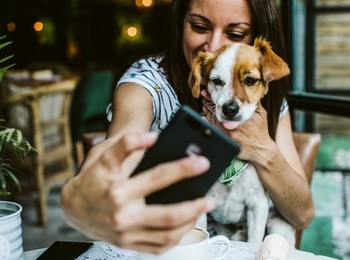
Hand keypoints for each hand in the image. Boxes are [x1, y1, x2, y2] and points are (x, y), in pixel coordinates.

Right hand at [61, 132, 214, 253]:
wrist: (73, 207)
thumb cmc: (94, 178)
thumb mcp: (105, 155)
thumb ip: (127, 143)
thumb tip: (152, 137)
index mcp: (119, 191)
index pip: (158, 177)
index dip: (183, 169)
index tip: (203, 162)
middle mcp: (123, 216)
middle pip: (169, 215)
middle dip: (195, 206)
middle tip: (211, 199)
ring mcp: (126, 234)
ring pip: (167, 235)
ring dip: (189, 223)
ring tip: (200, 211)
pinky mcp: (127, 245)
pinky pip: (157, 248)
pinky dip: (175, 238)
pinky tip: (185, 226)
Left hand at [200, 90, 273, 162]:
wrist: (262, 150)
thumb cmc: (261, 131)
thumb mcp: (261, 114)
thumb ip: (254, 102)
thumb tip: (247, 91)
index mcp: (242, 116)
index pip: (225, 104)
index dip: (214, 98)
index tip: (207, 93)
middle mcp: (235, 124)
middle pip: (217, 112)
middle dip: (209, 103)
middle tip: (203, 98)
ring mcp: (229, 134)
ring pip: (214, 121)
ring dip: (207, 112)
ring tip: (204, 106)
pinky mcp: (226, 141)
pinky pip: (214, 131)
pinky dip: (208, 123)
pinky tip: (204, 118)